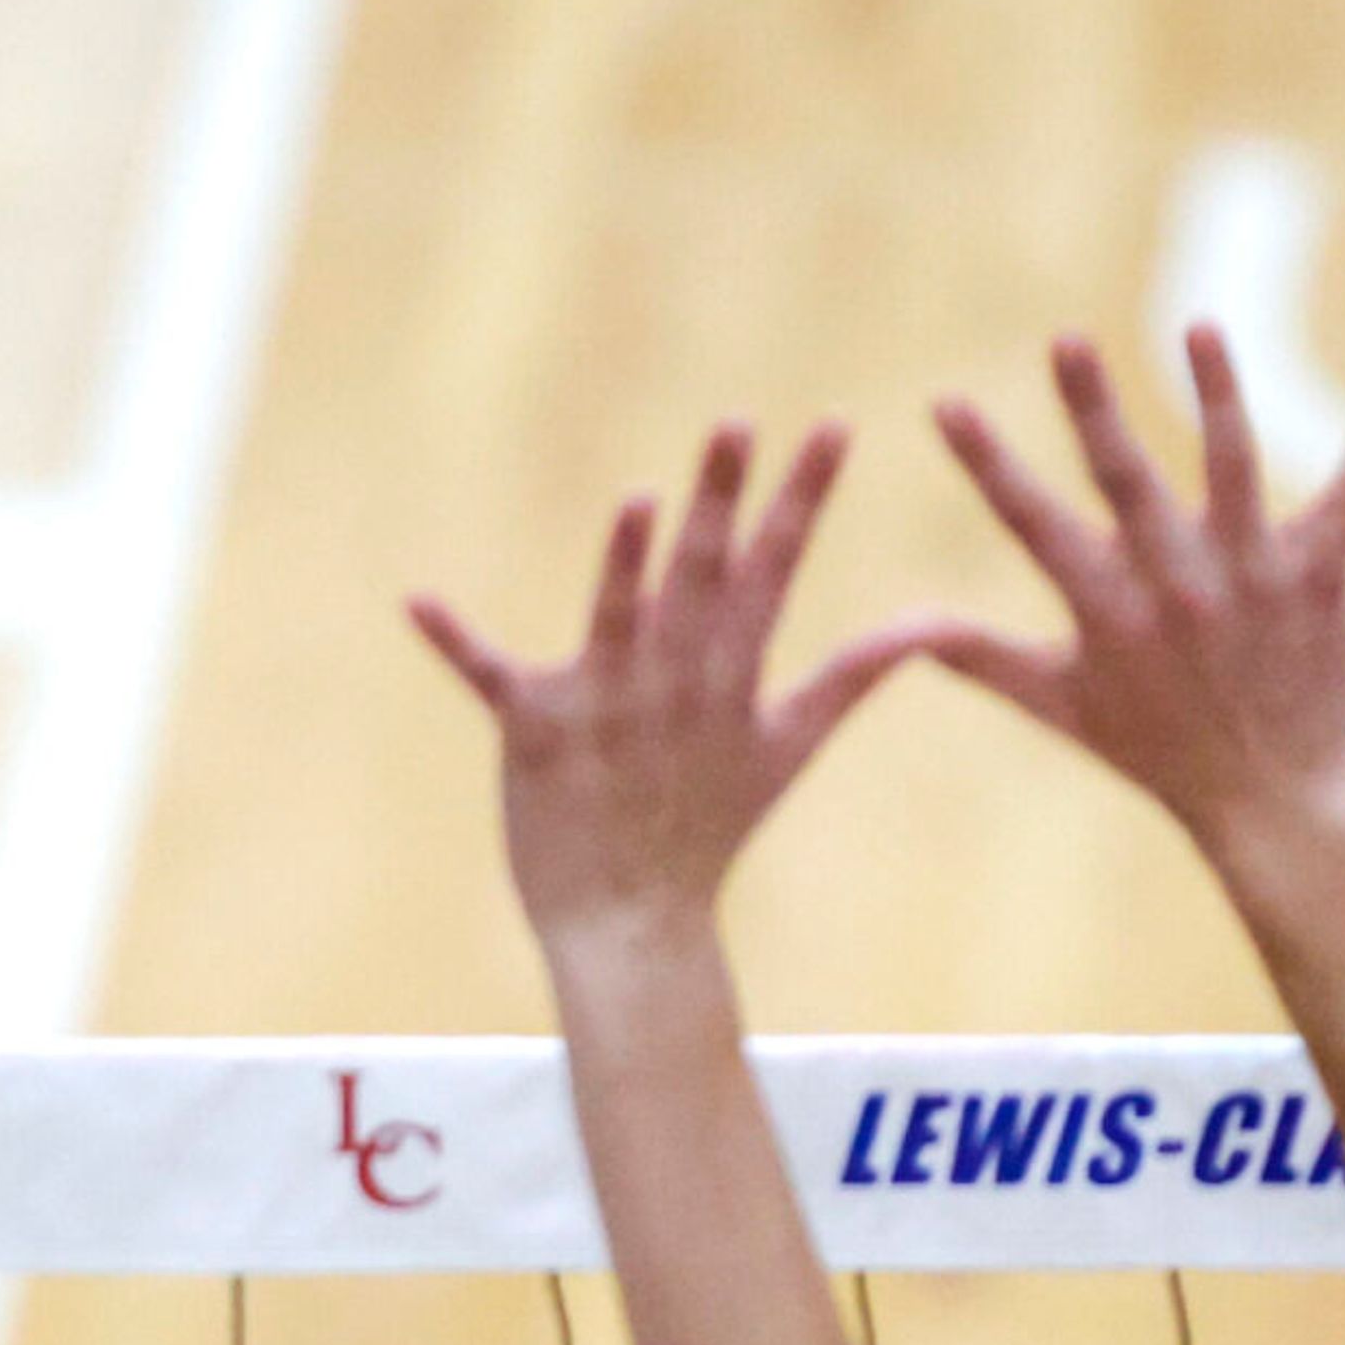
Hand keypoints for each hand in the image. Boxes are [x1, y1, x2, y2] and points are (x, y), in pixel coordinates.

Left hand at [411, 424, 923, 946]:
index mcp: (732, 678)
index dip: (802, 498)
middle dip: (719, 502)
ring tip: (641, 503)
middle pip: (700, 580)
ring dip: (626, 566)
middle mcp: (674, 686)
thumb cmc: (708, 829)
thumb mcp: (788, 749)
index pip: (773, 571)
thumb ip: (850, 680)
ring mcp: (606, 709)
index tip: (832, 425)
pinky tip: (417, 601)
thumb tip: (927, 624)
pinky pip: (492, 679)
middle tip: (734, 423)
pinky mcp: (537, 733)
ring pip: (617, 623)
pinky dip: (454, 642)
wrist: (635, 920)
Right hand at [924, 326, 1344, 857]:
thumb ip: (980, 657)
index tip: (947, 403)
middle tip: (1066, 340)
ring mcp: (1252, 577)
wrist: (1273, 800)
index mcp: (1106, 611)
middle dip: (1093, 408)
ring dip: (1219, 393)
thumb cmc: (1155, 751)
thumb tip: (901, 629)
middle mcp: (1176, 587)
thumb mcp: (1058, 706)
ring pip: (1233, 469)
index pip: (1031, 523)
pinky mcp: (1320, 577)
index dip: (986, 462)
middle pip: (1126, 482)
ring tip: (1200, 328)